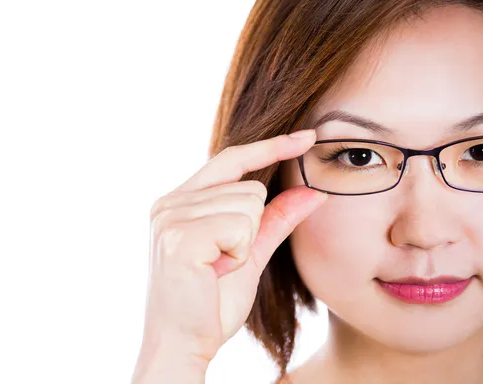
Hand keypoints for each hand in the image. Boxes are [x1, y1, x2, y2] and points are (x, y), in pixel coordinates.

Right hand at [134, 130, 326, 379]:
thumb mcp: (250, 254)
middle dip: (250, 230)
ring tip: (215, 268)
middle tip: (222, 263)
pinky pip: (239, 226)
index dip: (269, 148)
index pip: (231, 160)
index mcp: (181, 201)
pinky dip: (238, 254)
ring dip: (244, 244)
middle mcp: (170, 202)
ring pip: (248, 204)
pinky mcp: (178, 236)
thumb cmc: (211, 302)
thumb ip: (276, 220)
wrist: (183, 344)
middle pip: (248, 186)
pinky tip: (213, 272)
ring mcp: (170, 217)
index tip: (306, 137)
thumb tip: (313, 192)